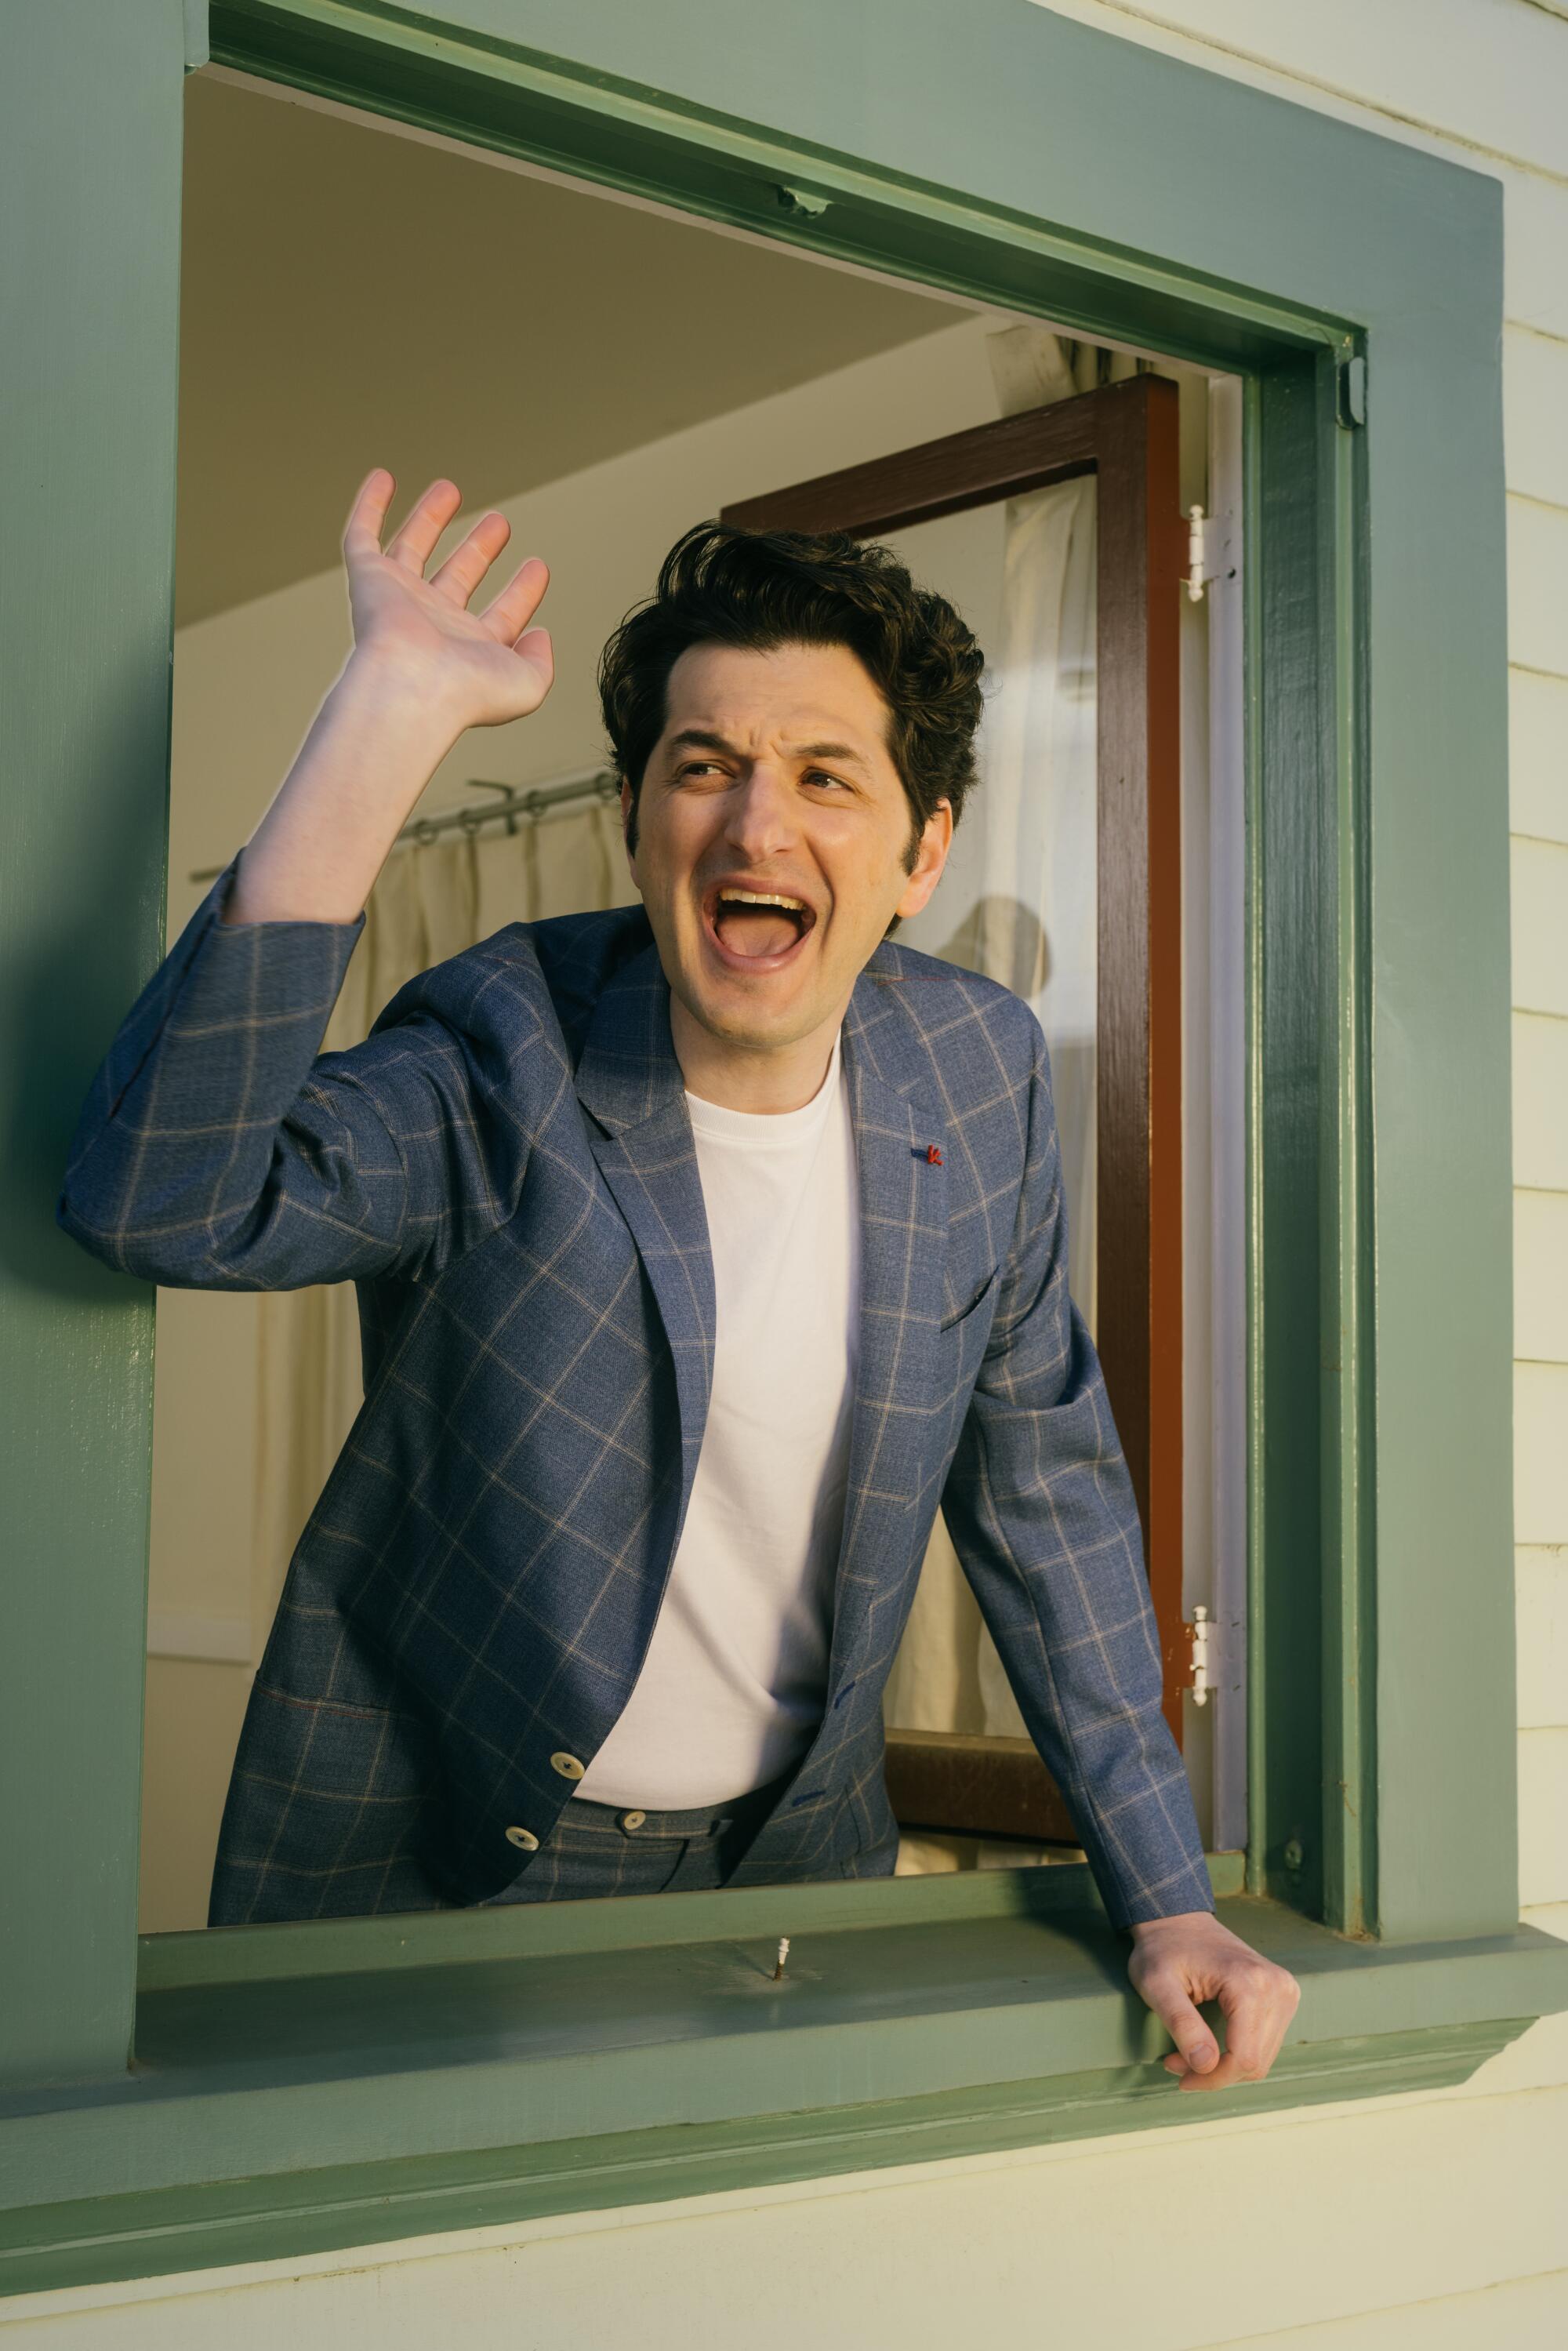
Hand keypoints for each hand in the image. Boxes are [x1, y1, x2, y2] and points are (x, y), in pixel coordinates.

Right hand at [341, 469, 553, 732]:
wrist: (412, 685)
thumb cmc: (467, 692)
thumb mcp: (527, 684)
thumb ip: (541, 661)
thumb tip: (540, 634)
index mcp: (470, 650)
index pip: (502, 617)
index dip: (522, 592)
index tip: (538, 567)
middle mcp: (434, 624)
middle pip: (458, 576)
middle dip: (479, 548)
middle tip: (499, 522)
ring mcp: (399, 599)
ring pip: (413, 549)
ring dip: (430, 518)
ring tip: (450, 489)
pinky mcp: (368, 579)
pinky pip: (362, 536)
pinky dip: (369, 506)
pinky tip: (383, 478)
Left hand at [1126, 1911, 1300, 2091]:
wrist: (1178, 1919)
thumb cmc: (1162, 1949)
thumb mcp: (1156, 1985)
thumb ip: (1181, 2024)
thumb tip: (1205, 2065)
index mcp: (1249, 1982)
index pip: (1243, 2059)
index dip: (1211, 2078)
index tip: (1177, 2073)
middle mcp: (1277, 1986)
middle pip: (1256, 2063)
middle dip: (1214, 2074)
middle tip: (1176, 2063)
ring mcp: (1285, 1990)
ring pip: (1263, 2058)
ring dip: (1225, 2067)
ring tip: (1188, 2051)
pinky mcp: (1284, 1995)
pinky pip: (1266, 2044)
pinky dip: (1238, 2053)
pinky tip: (1210, 2044)